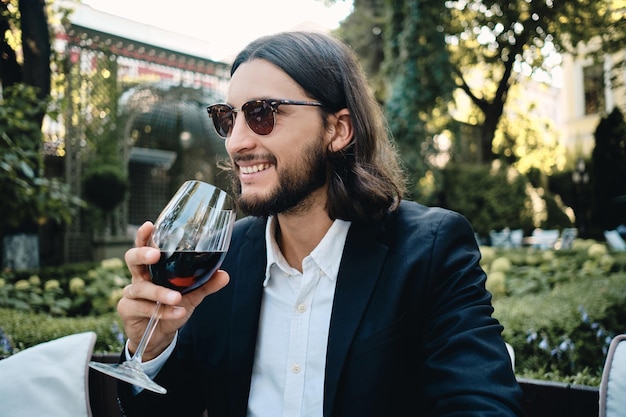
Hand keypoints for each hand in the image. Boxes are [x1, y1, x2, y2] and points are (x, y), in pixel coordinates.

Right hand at [118, 221, 229, 360]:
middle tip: (155, 255)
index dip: (144, 236)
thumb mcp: (192, 295)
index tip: (150, 225)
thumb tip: (224, 274)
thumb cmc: (171, 308)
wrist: (160, 337)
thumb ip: (205, 284)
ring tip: (177, 298)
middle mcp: (138, 277)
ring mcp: (130, 294)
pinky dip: (161, 311)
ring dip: (160, 293)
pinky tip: (176, 312)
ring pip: (141, 288)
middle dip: (142, 254)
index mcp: (152, 268)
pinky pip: (143, 308)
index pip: (144, 247)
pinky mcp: (127, 310)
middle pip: (131, 259)